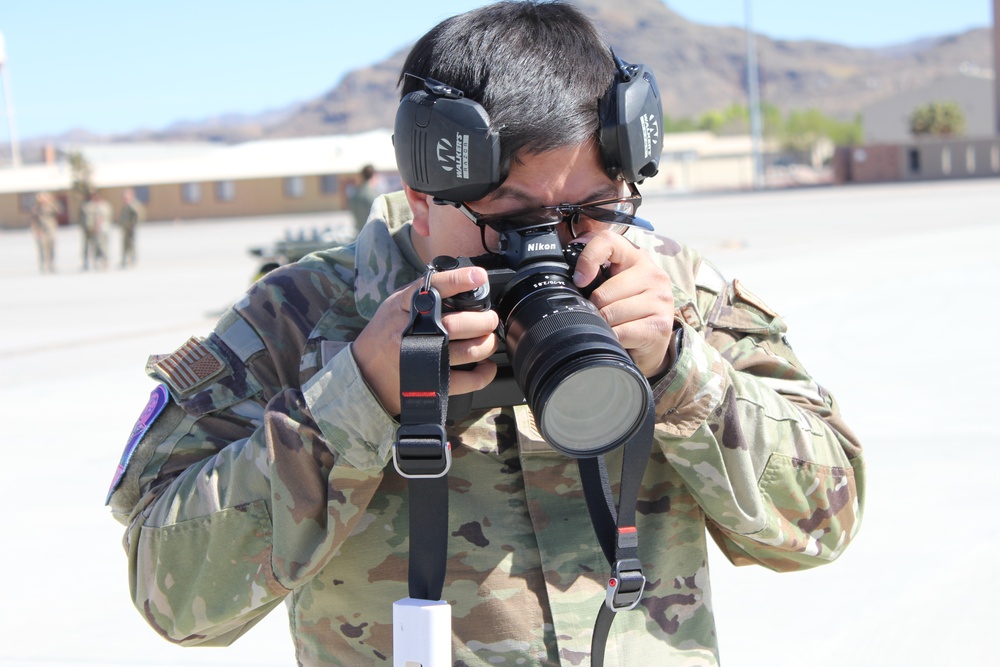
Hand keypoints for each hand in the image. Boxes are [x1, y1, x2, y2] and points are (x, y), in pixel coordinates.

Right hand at [352, 266, 499, 415]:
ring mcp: (421, 359)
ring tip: (489, 339)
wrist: (365, 374)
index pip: (432, 287)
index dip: (458, 280)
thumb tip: (460, 280)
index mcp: (403, 307)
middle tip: (491, 319)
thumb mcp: (394, 306)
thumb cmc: (384, 335)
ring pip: (468, 352)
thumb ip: (421, 293)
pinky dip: (484, 373)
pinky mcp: (430, 384)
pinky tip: (486, 366)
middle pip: (457, 324)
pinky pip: (467, 380)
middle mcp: (412, 332)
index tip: (478, 276)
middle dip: (484, 320)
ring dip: (487, 344)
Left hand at [571, 231, 675, 377]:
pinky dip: (613, 339)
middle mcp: (653, 274)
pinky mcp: (660, 324)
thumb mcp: (613, 287)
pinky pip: (621, 332)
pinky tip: (620, 338)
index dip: (588, 258)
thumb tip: (567, 273)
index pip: (608, 241)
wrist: (652, 344)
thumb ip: (595, 273)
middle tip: (601, 315)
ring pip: (610, 313)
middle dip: (594, 309)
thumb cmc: (627, 311)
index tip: (579, 280)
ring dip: (603, 326)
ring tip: (612, 327)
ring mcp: (660, 299)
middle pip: (603, 291)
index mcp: (636, 257)